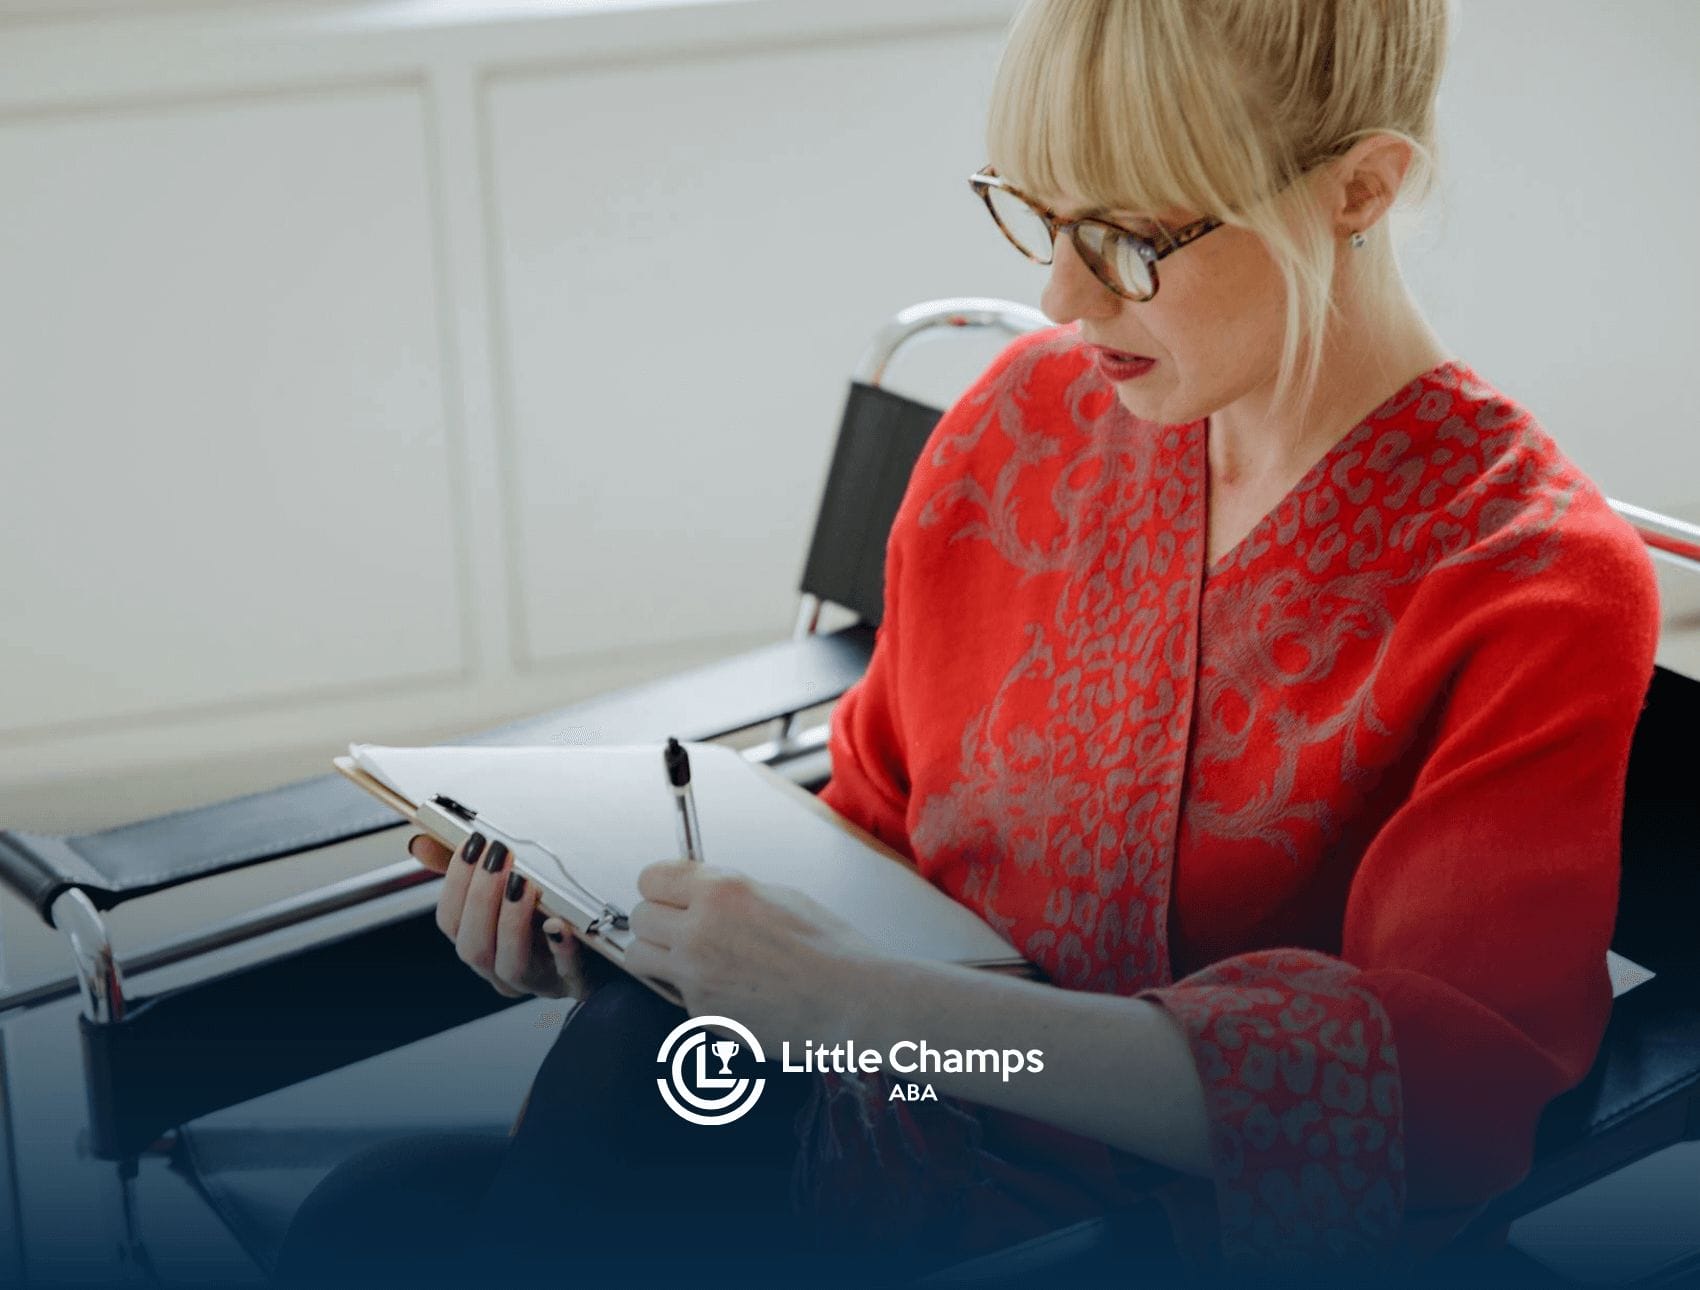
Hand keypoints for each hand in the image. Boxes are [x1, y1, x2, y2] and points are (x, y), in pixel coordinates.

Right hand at [408, 833, 607, 1000]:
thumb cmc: (545, 919)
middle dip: (481, 900)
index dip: (455, 884)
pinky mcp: (575, 982)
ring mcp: (538, 980)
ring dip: (511, 922)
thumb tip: (421, 843)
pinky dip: (562, 949)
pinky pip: (566, 972)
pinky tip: (561, 925)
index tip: (472, 843)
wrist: (602, 955)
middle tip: (498, 856)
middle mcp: (502, 970)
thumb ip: (466, 870)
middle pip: (474, 948)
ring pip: (510, 965)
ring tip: (523, 883)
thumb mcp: (502, 892)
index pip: (450, 923)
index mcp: (481, 945)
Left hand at [621, 861, 882, 1049]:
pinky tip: (730, 988)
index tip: (667, 891)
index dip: (660, 885)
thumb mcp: (780, 896)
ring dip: (658, 955)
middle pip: (639, 918)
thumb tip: (701, 895)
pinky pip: (676, 994)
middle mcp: (699, 932)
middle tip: (679, 925)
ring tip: (690, 957)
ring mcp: (695, 977)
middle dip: (657, 919)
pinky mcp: (700, 1014)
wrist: (851, 1001)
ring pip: (640, 958)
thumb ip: (729, 893)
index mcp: (721, 892)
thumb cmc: (830, 948)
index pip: (652, 877)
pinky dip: (693, 990)